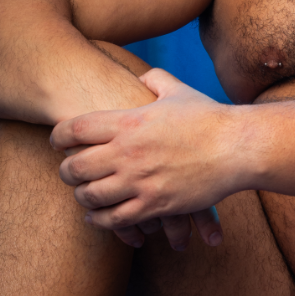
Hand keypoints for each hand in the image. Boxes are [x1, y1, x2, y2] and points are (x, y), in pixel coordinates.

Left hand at [50, 70, 244, 249]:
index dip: (58, 136)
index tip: (56, 141)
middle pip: (76, 166)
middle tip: (67, 172)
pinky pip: (115, 219)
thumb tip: (144, 75)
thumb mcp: (179, 91)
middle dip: (66, 171)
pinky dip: (100, 220)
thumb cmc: (210, 118)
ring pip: (91, 196)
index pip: (75, 129)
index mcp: (129, 121)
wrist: (238, 147)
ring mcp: (140, 181)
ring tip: (82, 195)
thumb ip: (156, 80)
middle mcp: (128, 152)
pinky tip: (98, 216)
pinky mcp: (155, 205)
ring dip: (81, 197)